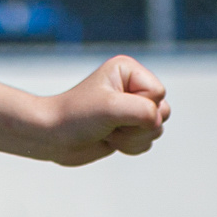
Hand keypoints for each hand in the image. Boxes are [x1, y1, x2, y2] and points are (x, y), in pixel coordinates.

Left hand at [37, 54, 169, 165]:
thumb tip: (158, 122)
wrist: (53, 137)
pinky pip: (148, 141)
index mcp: (128, 70)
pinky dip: (130, 146)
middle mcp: (133, 86)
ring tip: (107, 131)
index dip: (138, 107)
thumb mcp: (110, 108)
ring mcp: (132, 107)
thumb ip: (142, 111)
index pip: (158, 93)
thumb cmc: (75, 116)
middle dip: (136, 126)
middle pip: (163, 111)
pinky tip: (109, 139)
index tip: (110, 108)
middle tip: (109, 123)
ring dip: (131, 138)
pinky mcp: (129, 127)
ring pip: (156, 129)